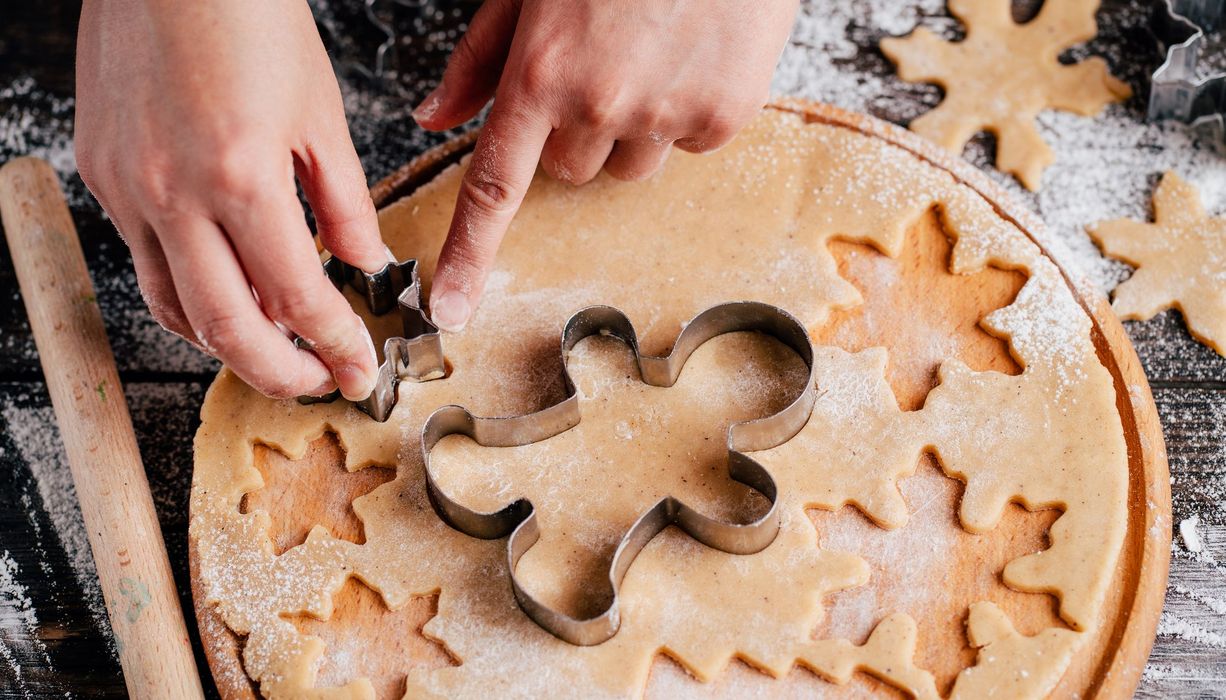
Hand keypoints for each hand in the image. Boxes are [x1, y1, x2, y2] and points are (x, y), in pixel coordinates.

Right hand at [75, 0, 385, 399]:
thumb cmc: (249, 21)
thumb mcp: (321, 113)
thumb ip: (346, 202)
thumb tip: (366, 264)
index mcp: (243, 177)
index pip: (298, 298)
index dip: (334, 345)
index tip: (358, 369)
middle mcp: (175, 194)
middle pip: (227, 328)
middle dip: (279, 373)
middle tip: (316, 381)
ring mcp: (128, 189)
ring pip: (172, 307)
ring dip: (226, 344)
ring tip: (272, 349)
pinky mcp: (103, 177)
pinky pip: (143, 262)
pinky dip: (187, 294)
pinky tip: (223, 292)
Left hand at [414, 0, 798, 331]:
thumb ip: (482, 57)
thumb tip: (434, 115)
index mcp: (541, 72)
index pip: (494, 186)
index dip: (468, 254)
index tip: (451, 306)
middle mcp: (599, 105)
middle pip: (571, 170)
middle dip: (578, 131)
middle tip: (605, 62)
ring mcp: (665, 114)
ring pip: (631, 164)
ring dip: (634, 126)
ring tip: (653, 51)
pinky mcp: (722, 116)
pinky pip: (690, 144)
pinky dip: (689, 110)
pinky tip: (694, 54)